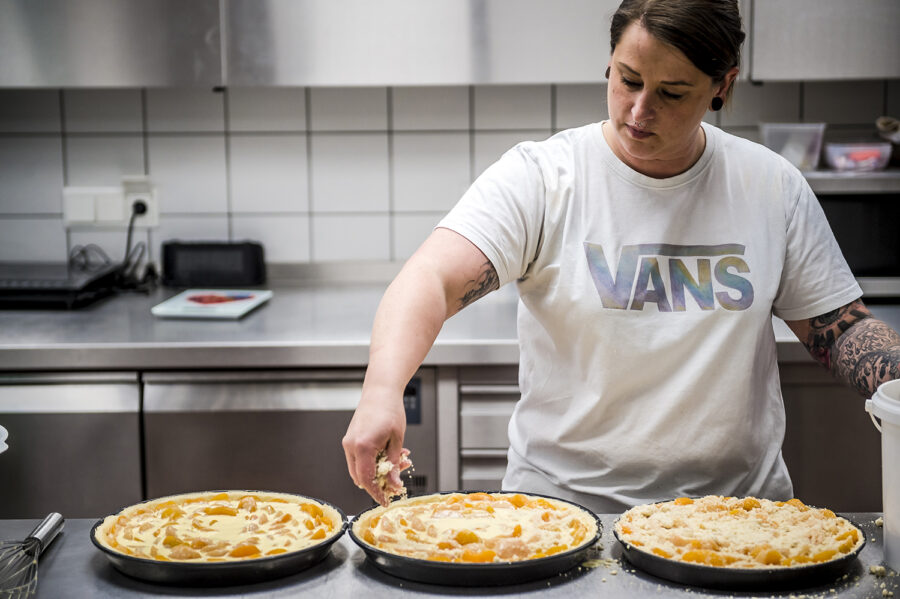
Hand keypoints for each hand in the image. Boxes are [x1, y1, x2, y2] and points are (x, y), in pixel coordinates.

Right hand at [342, 387, 407, 506]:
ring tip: (400, 461)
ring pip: (360, 469)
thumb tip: (393, 485)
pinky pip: (359, 458)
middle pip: (361, 477)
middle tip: (397, 480)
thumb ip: (394, 464)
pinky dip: (372, 462)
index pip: (366, 480)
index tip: (386, 501)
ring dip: (377, 471)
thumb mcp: (397, 440)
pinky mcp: (350, 439)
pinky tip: (389, 454)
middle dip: (379, 483)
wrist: (380, 390)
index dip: (376, 494)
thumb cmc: (390, 410)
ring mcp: (348, 442)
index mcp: (363, 447)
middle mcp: (351, 446)